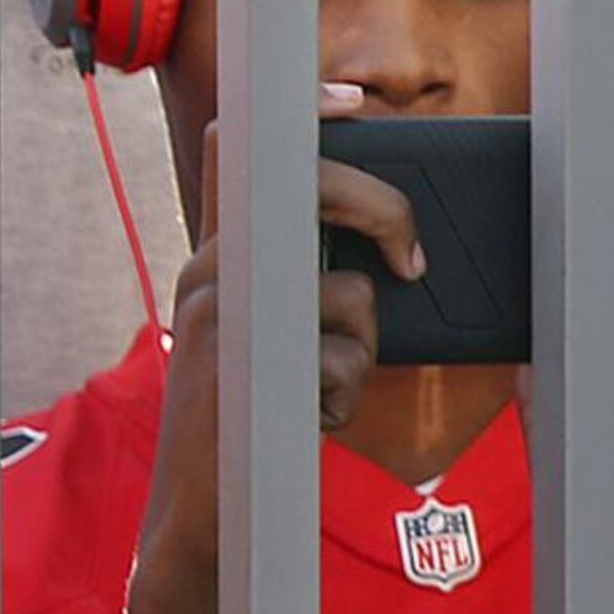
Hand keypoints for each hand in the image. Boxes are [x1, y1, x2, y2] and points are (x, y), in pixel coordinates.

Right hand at [144, 91, 419, 574]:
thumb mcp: (267, 336)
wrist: (200, 505)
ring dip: (361, 347)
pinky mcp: (244, 357)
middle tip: (413, 260)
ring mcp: (220, 309)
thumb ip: (301, 285)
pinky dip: (344, 391)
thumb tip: (380, 264)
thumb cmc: (247, 419)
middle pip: (311, 187)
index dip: (300, 113)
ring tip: (325, 385)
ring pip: (347, 290)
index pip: (237, 149)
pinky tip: (311, 414)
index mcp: (217, 258)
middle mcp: (209, 270)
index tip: (354, 107)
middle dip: (382, 210)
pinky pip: (340, 353)